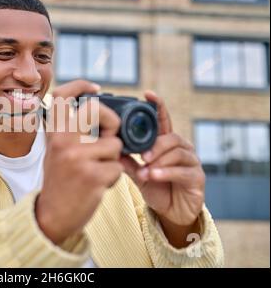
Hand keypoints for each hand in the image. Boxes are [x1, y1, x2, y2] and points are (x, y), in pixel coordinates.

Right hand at [36, 80, 124, 244]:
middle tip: (109, 136)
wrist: (51, 216)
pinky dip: (113, 177)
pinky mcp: (92, 176)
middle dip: (111, 121)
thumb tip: (98, 110)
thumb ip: (71, 131)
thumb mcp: (56, 151)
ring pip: (114, 144)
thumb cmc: (60, 181)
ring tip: (97, 170)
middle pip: (96, 109)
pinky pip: (117, 167)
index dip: (81, 85)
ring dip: (112, 159)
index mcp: (53, 133)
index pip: (62, 96)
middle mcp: (62, 141)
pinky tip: (98, 184)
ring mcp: (77, 158)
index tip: (96, 88)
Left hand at [120, 91, 204, 246]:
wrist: (171, 213)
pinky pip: (182, 171)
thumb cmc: (156, 188)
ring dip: (159, 160)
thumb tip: (110, 148)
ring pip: (178, 152)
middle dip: (156, 145)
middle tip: (142, 155)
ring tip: (146, 170)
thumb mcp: (138, 173)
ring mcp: (191, 162)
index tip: (148, 94)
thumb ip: (128, 161)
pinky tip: (153, 176)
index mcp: (166, 144)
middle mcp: (182, 148)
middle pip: (171, 137)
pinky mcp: (196, 178)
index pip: (164, 121)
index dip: (158, 106)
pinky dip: (166, 172)